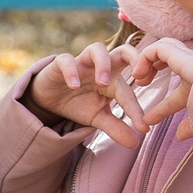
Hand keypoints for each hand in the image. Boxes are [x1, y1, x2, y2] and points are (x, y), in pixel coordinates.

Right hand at [24, 44, 154, 147]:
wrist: (49, 99)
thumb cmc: (79, 103)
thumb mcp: (98, 118)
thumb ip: (116, 128)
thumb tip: (135, 144)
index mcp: (113, 80)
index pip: (129, 91)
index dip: (137, 110)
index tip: (143, 127)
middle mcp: (101, 67)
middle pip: (124, 51)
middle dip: (135, 57)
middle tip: (138, 78)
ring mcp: (82, 63)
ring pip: (97, 49)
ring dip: (103, 64)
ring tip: (102, 82)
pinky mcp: (60, 63)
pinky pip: (66, 59)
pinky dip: (71, 71)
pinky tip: (73, 86)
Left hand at [124, 38, 192, 134]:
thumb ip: (191, 126)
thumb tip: (179, 135)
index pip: (177, 89)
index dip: (161, 107)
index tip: (148, 120)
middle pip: (171, 54)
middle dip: (153, 65)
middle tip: (143, 84)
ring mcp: (190, 59)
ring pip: (164, 46)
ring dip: (147, 60)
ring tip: (138, 78)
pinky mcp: (183, 56)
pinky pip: (158, 48)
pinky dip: (145, 57)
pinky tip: (139, 74)